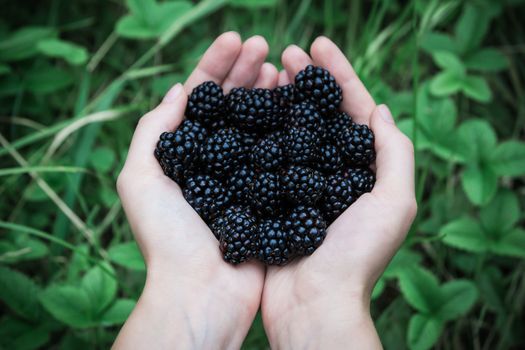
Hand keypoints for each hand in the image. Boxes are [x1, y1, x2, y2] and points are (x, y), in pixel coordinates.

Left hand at [113, 32, 278, 348]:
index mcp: (185, 153)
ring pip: (259, 123)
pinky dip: (288, 128)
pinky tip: (299, 106)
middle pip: (232, 105)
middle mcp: (215, 160)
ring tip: (284, 66)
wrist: (203, 293)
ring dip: (268, 92)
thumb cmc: (168, 239)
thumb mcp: (141, 179)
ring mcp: (245, 176)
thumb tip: (179, 90)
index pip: (200, 99)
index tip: (236, 39)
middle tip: (265, 45)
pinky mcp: (269, 194)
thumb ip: (155, 131)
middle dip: (246, 71)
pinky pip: (281, 154)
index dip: (216, 65)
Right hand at [261, 37, 416, 348]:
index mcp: (362, 169)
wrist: (312, 304)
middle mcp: (331, 171)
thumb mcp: (394, 203)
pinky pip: (265, 155)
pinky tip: (246, 110)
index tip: (318, 45)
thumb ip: (395, 154)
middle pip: (318, 114)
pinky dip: (259, 131)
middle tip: (286, 53)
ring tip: (265, 71)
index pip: (353, 109)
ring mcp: (299, 183)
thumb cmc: (356, 257)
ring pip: (289, 129)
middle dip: (305, 80)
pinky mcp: (272, 197)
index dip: (338, 74)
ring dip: (280, 98)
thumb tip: (381, 110)